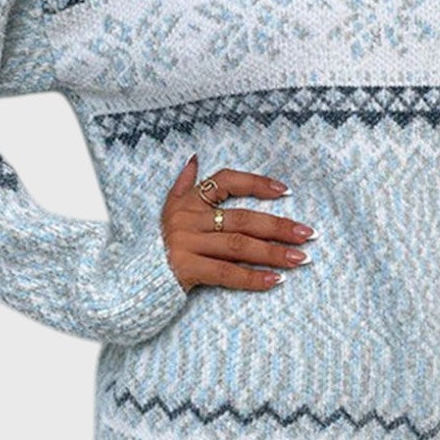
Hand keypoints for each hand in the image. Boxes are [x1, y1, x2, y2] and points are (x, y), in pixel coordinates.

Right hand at [160, 153, 315, 292]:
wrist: (131, 281)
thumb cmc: (157, 245)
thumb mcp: (167, 210)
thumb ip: (183, 184)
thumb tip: (194, 158)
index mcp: (187, 201)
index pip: (227, 181)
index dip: (256, 183)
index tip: (285, 191)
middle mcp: (187, 219)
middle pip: (242, 219)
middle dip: (279, 226)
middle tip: (307, 234)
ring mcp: (186, 244)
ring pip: (239, 246)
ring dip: (273, 253)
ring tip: (300, 258)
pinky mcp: (185, 269)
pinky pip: (226, 273)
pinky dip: (252, 278)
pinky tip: (275, 281)